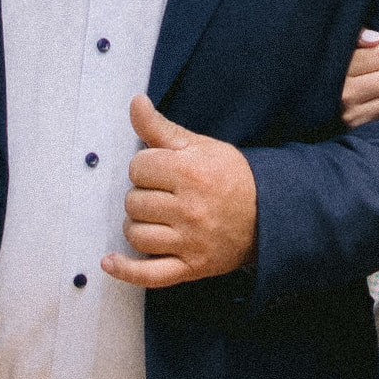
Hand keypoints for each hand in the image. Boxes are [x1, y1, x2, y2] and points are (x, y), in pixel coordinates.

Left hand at [109, 94, 258, 288]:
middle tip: (163, 195)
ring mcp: (190, 241)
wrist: (269, 214)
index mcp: (189, 173)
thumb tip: (135, 103)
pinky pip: (149, 275)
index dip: (146, 167)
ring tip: (153, 219)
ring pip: (136, 235)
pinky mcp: (191, 267)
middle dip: (142, 195)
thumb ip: (161, 128)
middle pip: (133, 202)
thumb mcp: (200, 146)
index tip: (161, 171)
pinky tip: (109, 261)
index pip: (138, 168)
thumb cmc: (231, 177)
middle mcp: (189, 209)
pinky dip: (125, 270)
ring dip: (137, 226)